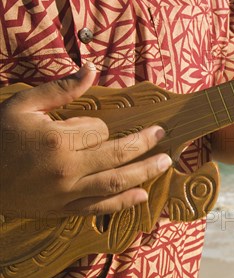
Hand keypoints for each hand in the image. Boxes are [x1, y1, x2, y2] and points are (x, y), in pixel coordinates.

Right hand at [0, 63, 171, 217]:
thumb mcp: (24, 105)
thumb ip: (61, 89)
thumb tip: (91, 68)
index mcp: (58, 140)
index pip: (98, 130)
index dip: (99, 125)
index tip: (89, 126)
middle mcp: (67, 169)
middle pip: (118, 155)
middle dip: (144, 143)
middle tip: (162, 134)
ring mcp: (67, 193)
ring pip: (115, 182)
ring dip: (145, 172)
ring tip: (166, 161)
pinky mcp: (62, 209)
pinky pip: (99, 207)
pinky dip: (123, 203)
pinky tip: (143, 195)